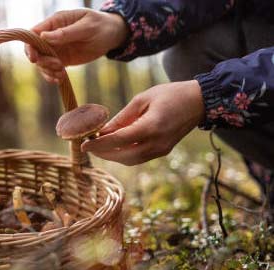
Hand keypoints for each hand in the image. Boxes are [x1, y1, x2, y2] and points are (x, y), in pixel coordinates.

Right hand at [25, 9, 127, 82]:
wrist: (112, 35)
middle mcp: (51, 36)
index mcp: (55, 22)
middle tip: (58, 65)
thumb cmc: (100, 25)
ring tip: (62, 73)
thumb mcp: (87, 27)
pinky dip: (52, 76)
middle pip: (34, 50)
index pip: (33, 33)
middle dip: (42, 61)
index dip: (30, 46)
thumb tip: (44, 37)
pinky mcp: (61, 59)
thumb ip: (66, 32)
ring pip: (41, 63)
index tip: (35, 59)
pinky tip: (61, 79)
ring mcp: (56, 48)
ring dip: (48, 71)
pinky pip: (50, 70)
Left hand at [81, 80, 204, 165]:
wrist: (199, 101)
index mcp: (151, 127)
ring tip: (98, 147)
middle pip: (123, 156)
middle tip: (88, 146)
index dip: (99, 144)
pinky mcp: (163, 151)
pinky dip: (124, 155)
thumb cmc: (170, 94)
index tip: (84, 144)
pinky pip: (139, 158)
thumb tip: (102, 131)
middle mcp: (157, 143)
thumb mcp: (142, 99)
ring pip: (131, 160)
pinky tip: (113, 147)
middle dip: (103, 153)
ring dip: (112, 156)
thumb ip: (122, 117)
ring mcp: (162, 150)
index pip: (119, 140)